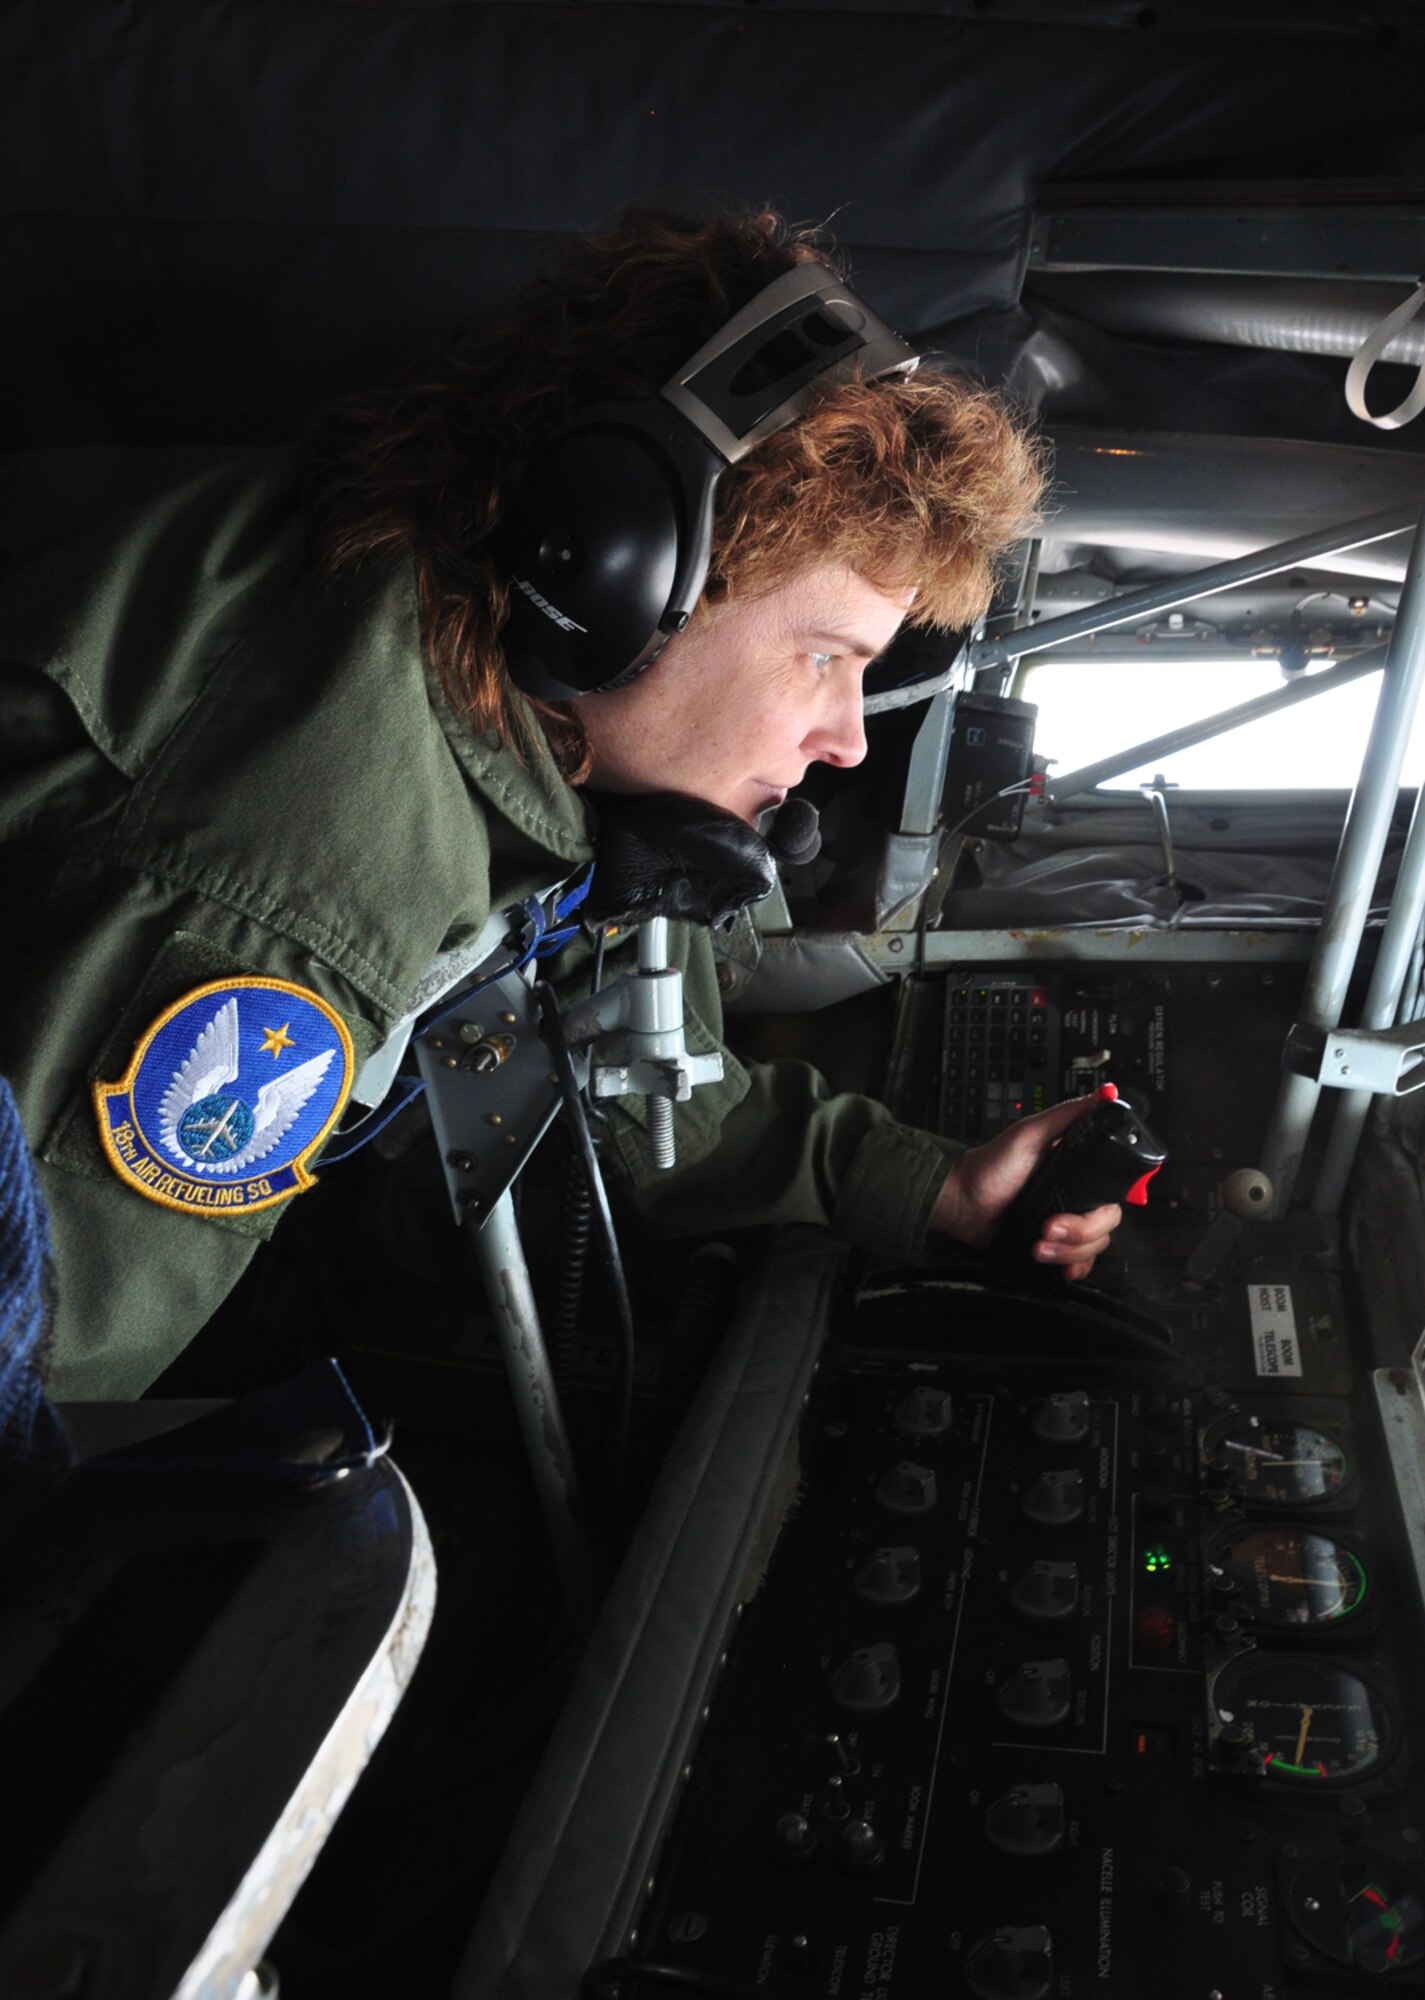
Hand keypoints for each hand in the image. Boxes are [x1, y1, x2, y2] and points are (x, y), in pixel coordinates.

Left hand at [931, 1095, 1122, 1281]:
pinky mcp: (1054, 1246)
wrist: (960, 1205)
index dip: (1105, 1203)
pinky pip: (1080, 1261)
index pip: (1113, 1189)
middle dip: (1081, 1231)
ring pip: (1095, 1244)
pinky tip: (1059, 1266)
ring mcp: (1066, 1221)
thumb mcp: (1028, 1133)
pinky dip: (1073, 1266)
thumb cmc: (989, 1166)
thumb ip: (1066, 1116)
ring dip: (1069, 1251)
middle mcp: (1076, 1195)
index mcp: (1077, 1169)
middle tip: (1049, 1227)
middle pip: (1107, 1222)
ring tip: (1039, 1245)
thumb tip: (1103, 1096)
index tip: (1083, 1206)